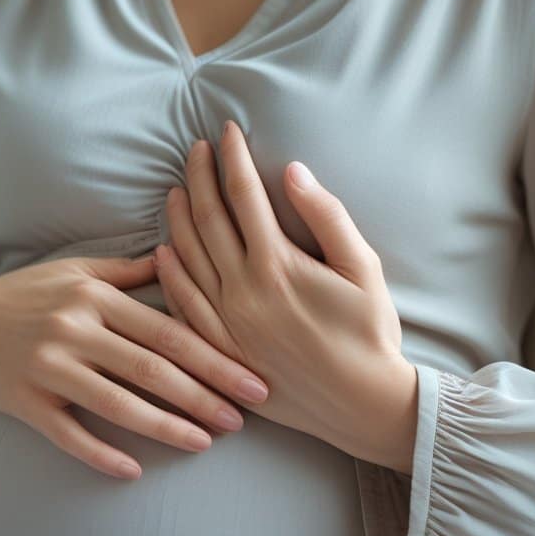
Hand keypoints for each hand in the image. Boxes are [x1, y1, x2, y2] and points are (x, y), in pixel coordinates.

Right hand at [0, 253, 270, 480]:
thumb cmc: (29, 294)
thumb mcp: (77, 271)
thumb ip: (129, 272)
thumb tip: (181, 256)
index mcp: (95, 296)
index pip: (167, 331)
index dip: (214, 357)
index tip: (251, 378)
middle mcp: (74, 329)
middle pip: (152, 368)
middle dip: (203, 395)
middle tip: (243, 418)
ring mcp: (47, 367)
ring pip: (117, 403)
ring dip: (167, 427)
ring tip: (206, 442)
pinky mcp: (24, 401)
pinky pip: (68, 435)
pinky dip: (101, 454)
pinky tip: (134, 471)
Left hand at [153, 120, 418, 472]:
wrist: (362, 404)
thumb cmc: (370, 333)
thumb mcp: (363, 268)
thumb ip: (327, 216)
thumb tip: (291, 171)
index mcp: (278, 264)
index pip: (243, 195)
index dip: (233, 157)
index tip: (227, 131)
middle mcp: (243, 290)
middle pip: (208, 218)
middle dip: (200, 176)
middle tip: (196, 148)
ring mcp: (226, 322)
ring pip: (187, 256)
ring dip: (178, 216)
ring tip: (177, 187)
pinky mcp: (221, 349)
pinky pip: (182, 305)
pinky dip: (169, 273)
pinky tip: (164, 251)